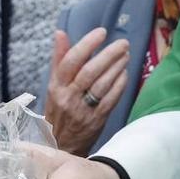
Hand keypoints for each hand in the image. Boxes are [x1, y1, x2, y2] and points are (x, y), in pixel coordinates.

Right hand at [45, 27, 130, 154]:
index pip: (71, 61)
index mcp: (56, 86)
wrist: (60, 145)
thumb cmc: (58, 110)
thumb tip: (60, 33)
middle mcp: (68, 97)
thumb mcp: (53, 85)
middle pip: (89, 72)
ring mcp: (82, 110)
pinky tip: (125, 74)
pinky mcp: (96, 120)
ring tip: (126, 55)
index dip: (87, 44)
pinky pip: (110, 99)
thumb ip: (59, 59)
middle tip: (122, 43)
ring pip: (101, 85)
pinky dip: (119, 85)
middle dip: (108, 55)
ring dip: (116, 68)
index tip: (101, 32)